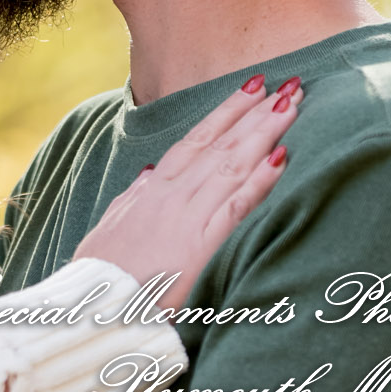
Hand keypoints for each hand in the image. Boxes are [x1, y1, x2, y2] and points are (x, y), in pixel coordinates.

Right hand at [73, 77, 299, 308]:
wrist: (96, 306)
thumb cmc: (103, 274)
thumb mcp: (112, 226)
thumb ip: (133, 198)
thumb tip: (150, 173)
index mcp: (153, 188)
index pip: (197, 139)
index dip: (226, 111)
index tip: (251, 87)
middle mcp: (173, 193)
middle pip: (222, 143)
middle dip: (256, 112)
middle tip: (289, 85)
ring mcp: (188, 215)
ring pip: (233, 163)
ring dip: (265, 132)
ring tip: (294, 106)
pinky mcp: (202, 244)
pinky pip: (237, 205)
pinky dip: (260, 179)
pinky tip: (282, 157)